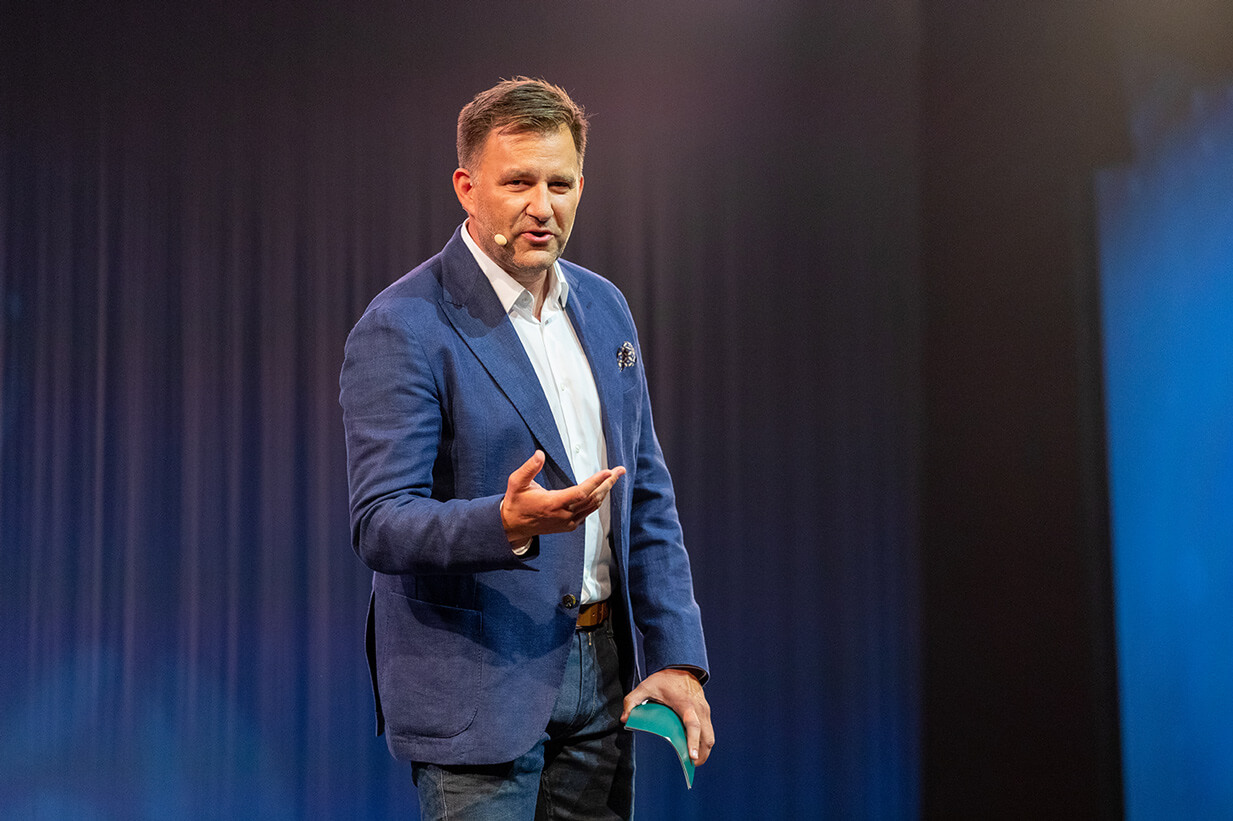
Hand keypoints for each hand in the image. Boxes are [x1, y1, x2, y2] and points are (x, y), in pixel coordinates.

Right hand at [500, 450, 625, 545]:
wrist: (513, 525)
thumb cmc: (517, 502)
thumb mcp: (516, 482)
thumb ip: (529, 468)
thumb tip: (539, 454)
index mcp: (552, 504)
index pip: (580, 492)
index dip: (596, 482)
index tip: (608, 472)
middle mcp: (563, 515)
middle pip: (593, 498)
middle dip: (608, 483)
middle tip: (619, 470)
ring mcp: (568, 522)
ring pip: (593, 506)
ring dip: (605, 491)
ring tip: (614, 477)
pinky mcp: (569, 525)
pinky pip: (588, 512)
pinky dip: (597, 500)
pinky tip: (602, 491)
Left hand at [621, 668, 713, 765]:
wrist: (681, 666)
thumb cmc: (663, 679)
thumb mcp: (645, 686)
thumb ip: (632, 701)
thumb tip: (625, 718)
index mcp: (685, 704)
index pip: (692, 724)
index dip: (693, 741)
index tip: (691, 756)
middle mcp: (698, 708)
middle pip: (706, 735)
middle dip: (702, 753)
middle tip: (691, 766)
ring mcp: (705, 710)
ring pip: (710, 735)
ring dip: (704, 750)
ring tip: (693, 761)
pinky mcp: (706, 712)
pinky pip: (708, 730)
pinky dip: (704, 741)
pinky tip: (695, 749)